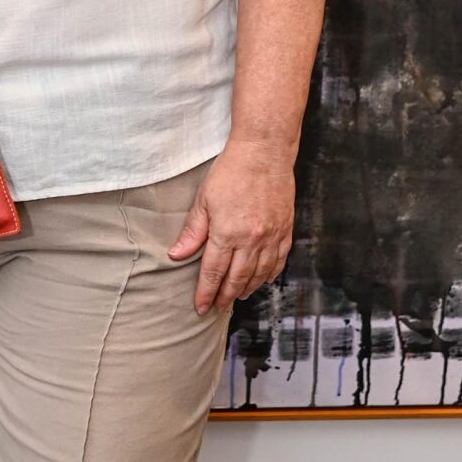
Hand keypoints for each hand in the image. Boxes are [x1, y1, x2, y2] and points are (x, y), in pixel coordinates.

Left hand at [167, 136, 293, 314]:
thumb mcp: (204, 200)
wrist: (265, 152)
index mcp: (227, 233)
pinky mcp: (285, 230)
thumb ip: (193, 231)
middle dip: (225, 297)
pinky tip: (261, 280)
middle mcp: (251, 240)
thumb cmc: (231, 172)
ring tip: (236, 297)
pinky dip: (269, 275)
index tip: (201, 307)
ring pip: (259, 275)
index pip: (213, 273)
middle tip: (217, 308)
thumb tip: (176, 255)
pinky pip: (278, 262)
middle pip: (237, 279)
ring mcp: (271, 237)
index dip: (206, 293)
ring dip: (246, 289)